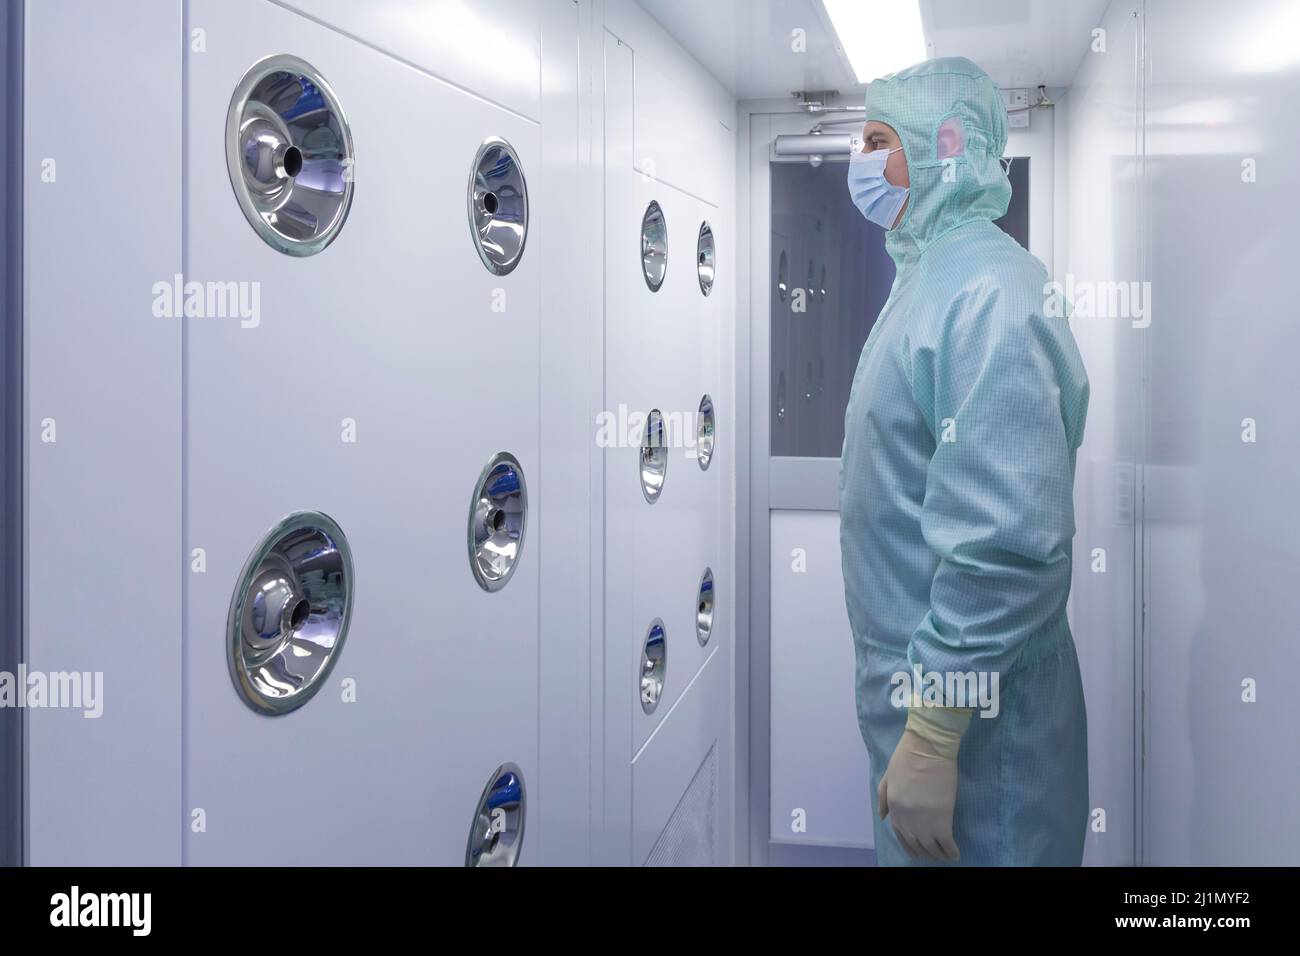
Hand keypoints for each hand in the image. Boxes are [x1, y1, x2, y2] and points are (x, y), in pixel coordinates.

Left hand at [877, 727, 959, 861]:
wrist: (927, 747)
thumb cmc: (908, 756)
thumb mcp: (888, 776)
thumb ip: (883, 797)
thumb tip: (883, 818)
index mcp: (894, 807)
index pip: (901, 835)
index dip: (910, 845)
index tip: (918, 849)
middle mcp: (906, 819)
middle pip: (916, 844)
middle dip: (925, 852)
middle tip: (934, 854)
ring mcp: (924, 821)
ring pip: (931, 847)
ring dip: (938, 855)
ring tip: (945, 856)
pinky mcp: (942, 819)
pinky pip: (946, 843)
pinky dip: (951, 852)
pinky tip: (955, 854)